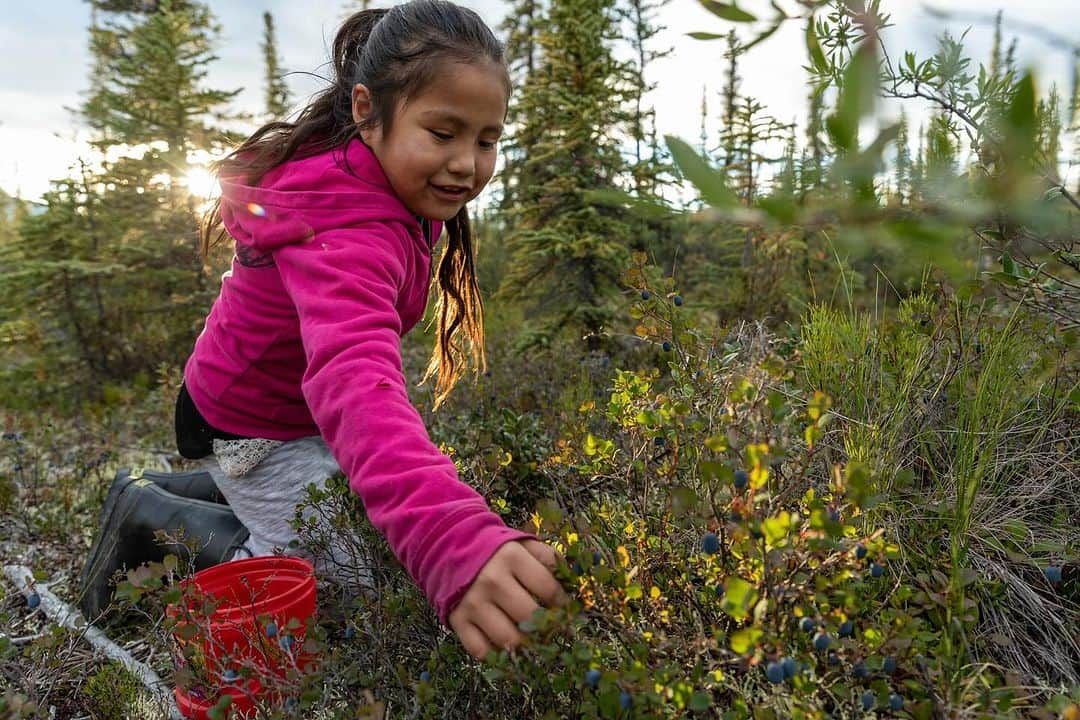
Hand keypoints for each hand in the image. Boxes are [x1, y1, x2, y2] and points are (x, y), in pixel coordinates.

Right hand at [448, 539, 566, 659]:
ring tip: (531, 639)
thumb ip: (549, 558)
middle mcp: (492, 581)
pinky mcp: (458, 620)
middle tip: (551, 629)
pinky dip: (496, 654)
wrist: (449, 549)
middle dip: (546, 627)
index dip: (563, 604)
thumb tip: (573, 580)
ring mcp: (473, 603)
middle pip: (530, 617)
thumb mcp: (522, 544)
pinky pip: (481, 651)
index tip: (566, 610)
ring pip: (509, 639)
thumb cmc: (495, 551)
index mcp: (511, 558)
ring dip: (525, 644)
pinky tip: (504, 644)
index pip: (548, 589)